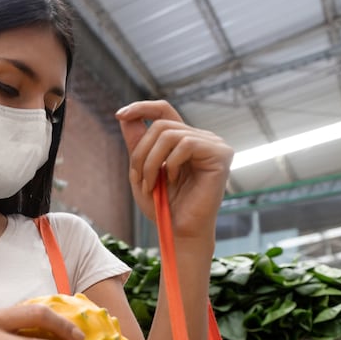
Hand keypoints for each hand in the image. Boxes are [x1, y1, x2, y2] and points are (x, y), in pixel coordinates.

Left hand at [116, 101, 231, 239]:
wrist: (179, 231)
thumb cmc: (163, 205)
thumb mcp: (141, 171)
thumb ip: (136, 144)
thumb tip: (124, 116)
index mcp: (184, 139)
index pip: (164, 111)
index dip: (141, 108)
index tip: (119, 114)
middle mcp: (201, 138)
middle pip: (161, 125)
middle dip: (141, 152)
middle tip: (138, 179)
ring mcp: (213, 145)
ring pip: (170, 134)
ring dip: (151, 161)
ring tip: (151, 184)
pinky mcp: (221, 154)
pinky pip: (186, 144)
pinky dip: (171, 164)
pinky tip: (173, 181)